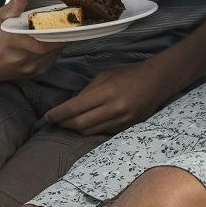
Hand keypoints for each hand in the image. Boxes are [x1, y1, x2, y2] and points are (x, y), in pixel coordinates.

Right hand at [0, 0, 65, 79]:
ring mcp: (28, 69)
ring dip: (60, 44)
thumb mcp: (0, 18)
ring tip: (67, 31)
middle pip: (49, 49)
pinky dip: (55, 51)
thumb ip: (14, 5)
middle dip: (62, 37)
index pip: (42, 43)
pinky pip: (51, 61)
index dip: (57, 34)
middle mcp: (20, 59)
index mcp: (12, 43)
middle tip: (72, 26)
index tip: (68, 23)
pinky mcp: (34, 73)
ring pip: (52, 55)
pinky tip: (56, 41)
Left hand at [44, 59, 178, 134]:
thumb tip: (69, 106)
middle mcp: (114, 108)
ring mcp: (122, 120)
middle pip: (80, 124)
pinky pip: (102, 132)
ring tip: (69, 123)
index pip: (75, 108)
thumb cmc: (129, 74)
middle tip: (55, 121)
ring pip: (90, 131)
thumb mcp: (105, 75)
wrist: (158, 81)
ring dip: (76, 128)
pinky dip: (91, 129)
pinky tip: (87, 123)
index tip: (47, 116)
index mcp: (107, 91)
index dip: (58, 114)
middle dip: (63, 123)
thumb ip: (87, 91)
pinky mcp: (127, 127)